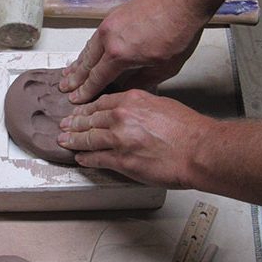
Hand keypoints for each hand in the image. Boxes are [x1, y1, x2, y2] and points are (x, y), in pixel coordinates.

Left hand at [57, 89, 215, 187]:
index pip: (100, 103)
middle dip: (74, 123)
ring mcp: (119, 139)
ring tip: (64, 141)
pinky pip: (97, 158)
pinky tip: (80, 158)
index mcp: (131, 100)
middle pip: (89, 119)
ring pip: (88, 138)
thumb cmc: (187, 129)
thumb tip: (131, 112)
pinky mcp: (121, 160)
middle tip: (64, 125)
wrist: (198, 150)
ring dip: (73, 140)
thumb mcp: (161, 105)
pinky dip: (86, 158)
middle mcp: (121, 117)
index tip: (79, 111)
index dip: (85, 109)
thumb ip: (140, 106)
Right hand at [59, 0, 206, 103]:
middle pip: (86, 64)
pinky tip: (85, 54)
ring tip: (67, 73)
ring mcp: (109, 24)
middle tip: (63, 88)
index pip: (96, 78)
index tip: (75, 99)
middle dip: (74, 78)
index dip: (85, 91)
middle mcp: (108, 39)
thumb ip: (141, 81)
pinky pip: (94, 37)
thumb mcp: (164, 68)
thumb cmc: (178, 33)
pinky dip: (87, 49)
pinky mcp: (114, 15)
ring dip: (77, 63)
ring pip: (88, 49)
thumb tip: (125, 89)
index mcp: (119, 55)